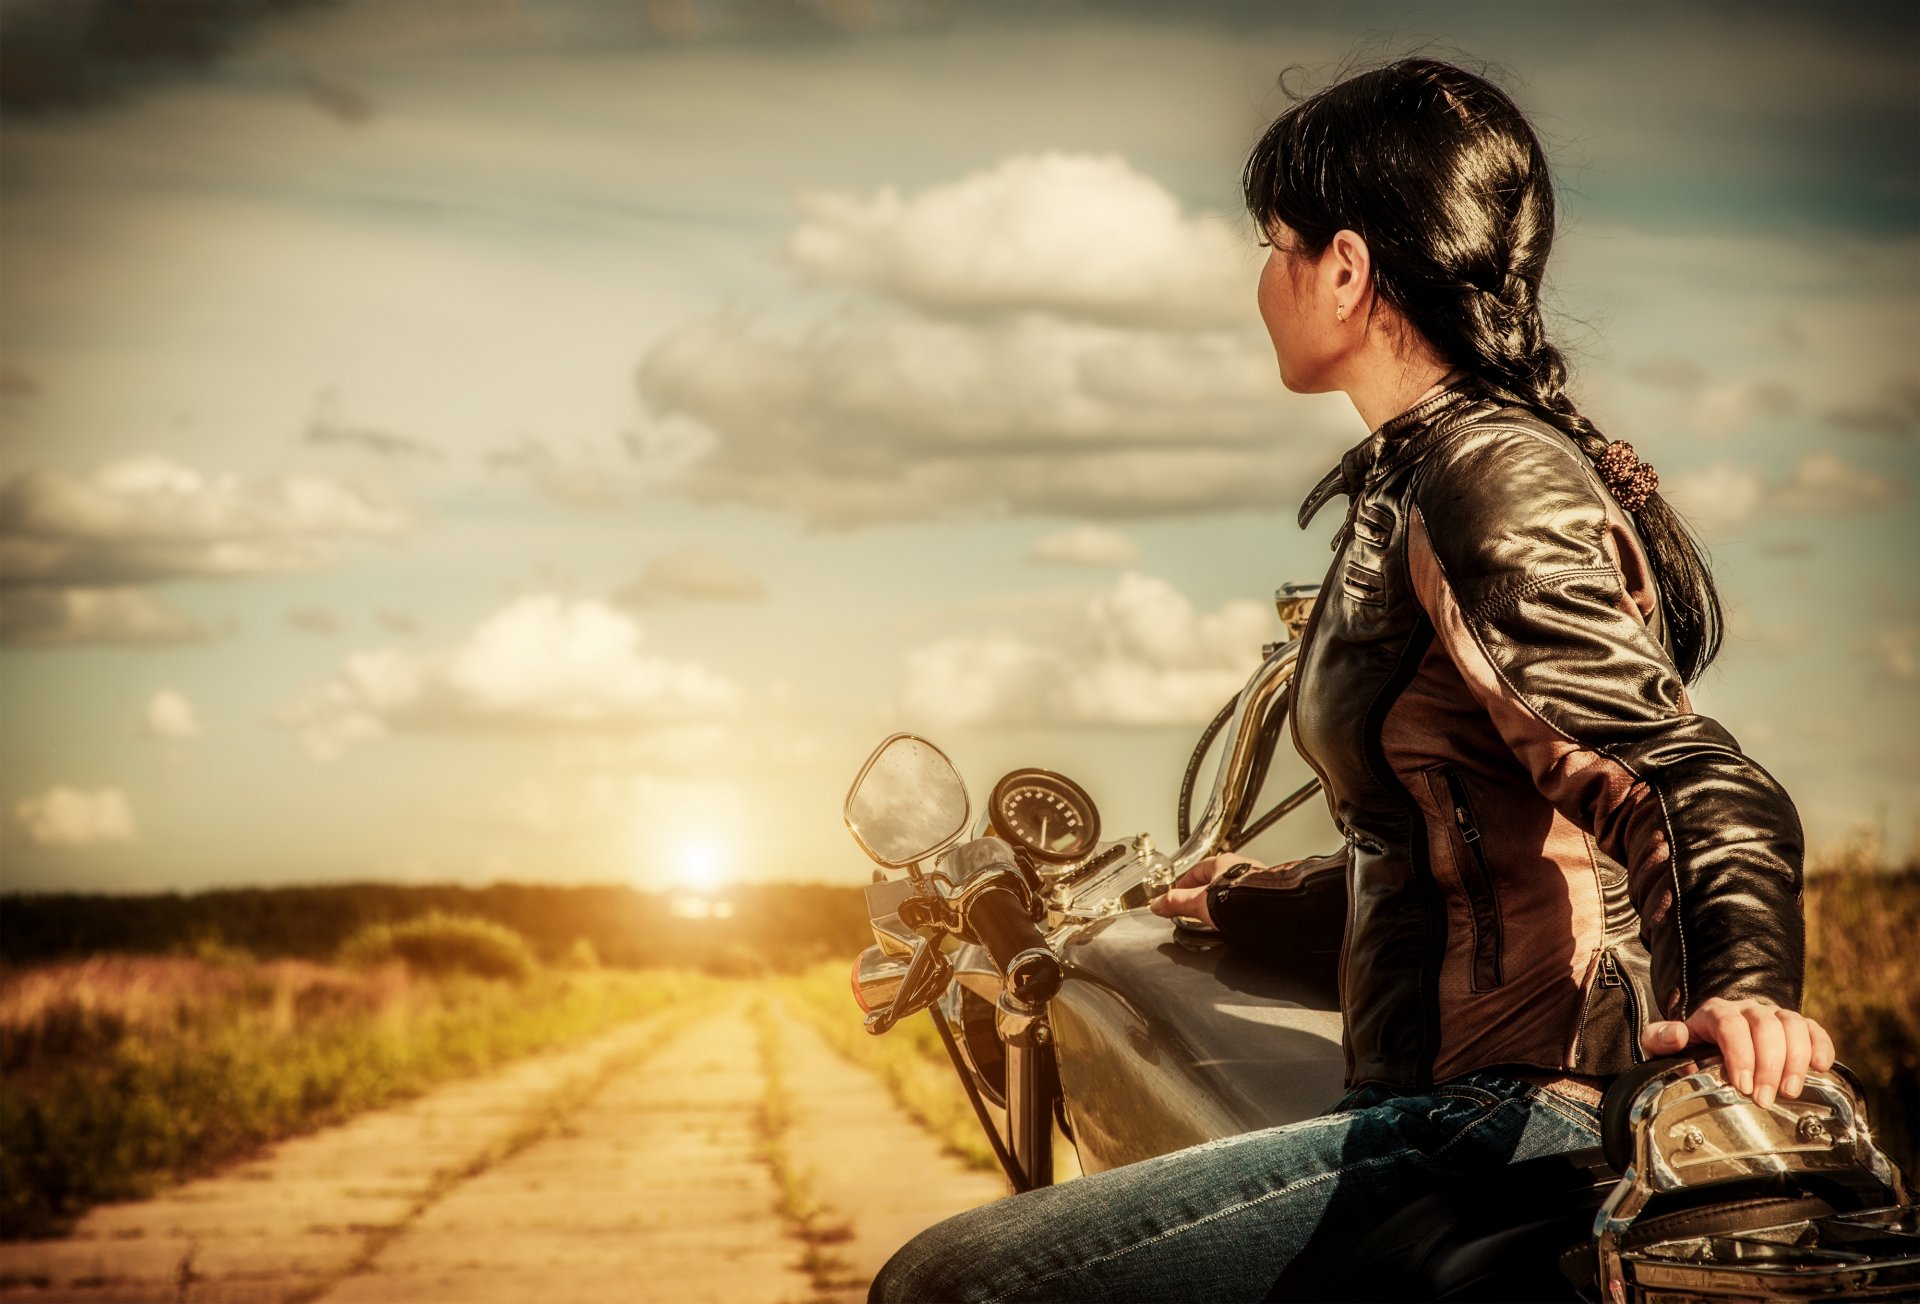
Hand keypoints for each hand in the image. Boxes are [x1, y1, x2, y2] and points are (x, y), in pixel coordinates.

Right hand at [1148, 854, 1266, 928]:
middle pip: (1216, 878)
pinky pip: (1249, 899)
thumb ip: (1176, 903)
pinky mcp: (1269, 895)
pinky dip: (1241, 908)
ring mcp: (1258, 880)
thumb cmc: (1241, 900)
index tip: (1179, 894)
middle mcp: (1243, 867)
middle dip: (1205, 893)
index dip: (1185, 883)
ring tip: (1217, 916)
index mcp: (1223, 862)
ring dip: (1225, 900)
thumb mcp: (1198, 903)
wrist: (1272, 911)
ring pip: (1235, 889)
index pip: (1197, 870)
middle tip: (1197, 907)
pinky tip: (1238, 920)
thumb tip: (1158, 904)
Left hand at [1640, 997, 1836, 1108]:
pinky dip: (1821, 1046)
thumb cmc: (1687, 1047)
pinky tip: (1821, 1067)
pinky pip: (1813, 1029)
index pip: (1730, 1023)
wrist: (1710, 1040)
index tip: (1743, 1086)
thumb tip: (1676, 1036)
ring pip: (1792, 1024)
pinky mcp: (1795, 1027)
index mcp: (1715, 1012)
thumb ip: (1659, 1038)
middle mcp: (1746, 1009)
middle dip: (1768, 1065)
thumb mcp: (1663, 1044)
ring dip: (1795, 1060)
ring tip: (1789, 1092)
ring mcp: (1773, 1016)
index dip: (1740, 1053)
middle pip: (1765, 1026)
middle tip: (1764, 1099)